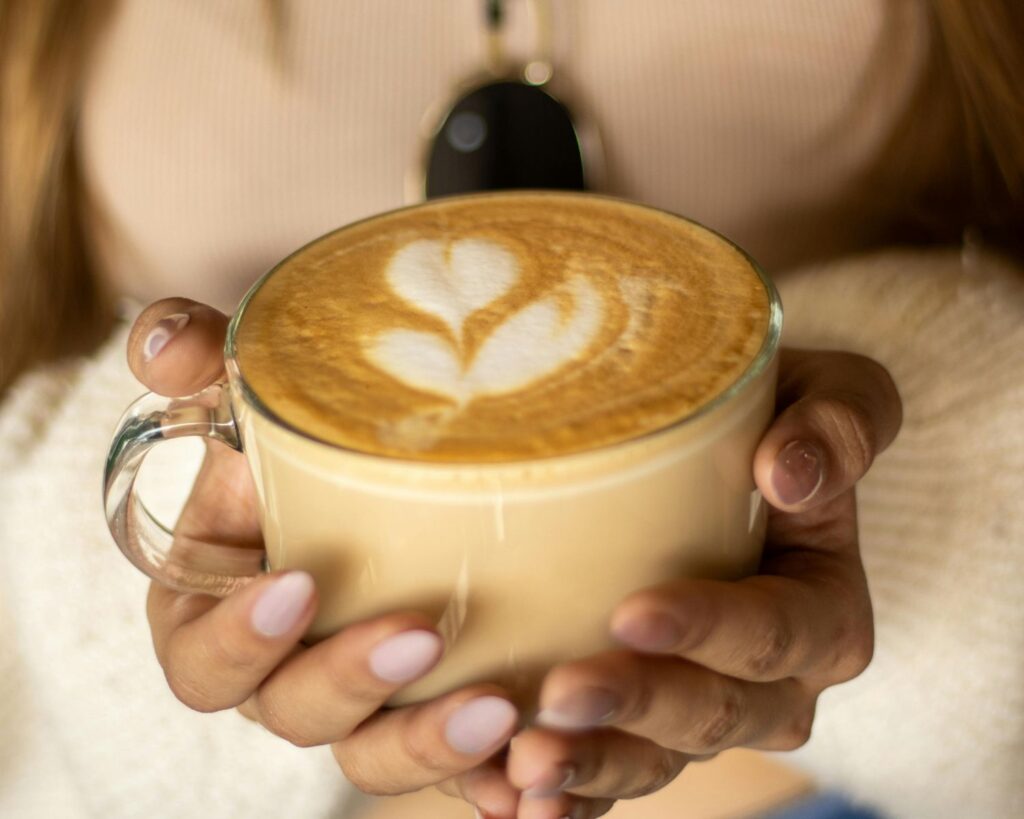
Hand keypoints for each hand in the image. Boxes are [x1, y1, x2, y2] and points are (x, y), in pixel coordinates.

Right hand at [128, 299, 523, 816]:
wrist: (395, 468)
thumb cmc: (303, 439)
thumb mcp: (258, 394)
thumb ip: (208, 362)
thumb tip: (163, 337)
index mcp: (220, 613)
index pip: (202, 658)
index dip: (239, 638)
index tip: (298, 584)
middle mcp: (283, 672)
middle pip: (291, 714)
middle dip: (348, 683)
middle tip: (418, 634)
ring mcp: (361, 702)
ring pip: (372, 755)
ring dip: (427, 744)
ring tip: (496, 710)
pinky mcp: (427, 713)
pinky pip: (451, 769)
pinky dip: (488, 780)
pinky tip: (533, 781)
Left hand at [505, 348, 901, 818]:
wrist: (718, 454)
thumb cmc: (771, 419)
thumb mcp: (829, 394)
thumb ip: (839, 422)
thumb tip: (790, 475)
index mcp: (821, 613)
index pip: (777, 633)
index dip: (712, 632)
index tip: (634, 612)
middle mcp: (767, 683)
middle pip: (712, 714)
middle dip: (638, 710)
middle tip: (559, 698)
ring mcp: (697, 711)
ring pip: (654, 761)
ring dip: (591, 768)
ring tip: (524, 763)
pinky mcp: (637, 723)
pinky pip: (606, 776)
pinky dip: (562, 796)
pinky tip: (505, 795)